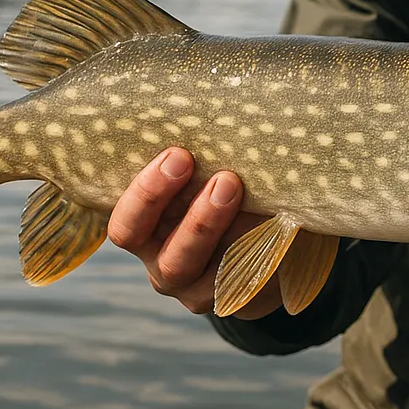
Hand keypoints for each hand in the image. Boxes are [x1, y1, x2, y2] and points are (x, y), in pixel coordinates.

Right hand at [107, 148, 281, 318]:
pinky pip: (228, 276)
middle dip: (156, 196)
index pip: (124, 221)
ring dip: (203, 221)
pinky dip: (245, 244)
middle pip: (136, 238)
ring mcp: (192, 285)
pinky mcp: (229, 296)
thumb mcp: (215, 176)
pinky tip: (265, 217)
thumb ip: (203, 157)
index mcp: (148, 229)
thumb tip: (203, 112)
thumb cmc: (239, 196)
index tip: (175, 153)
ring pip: (182, 262)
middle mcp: (161, 260)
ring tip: (231, 184)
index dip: (143, 189)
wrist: (284, 245)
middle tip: (187, 160)